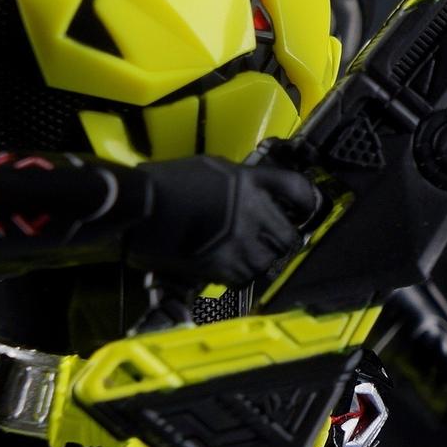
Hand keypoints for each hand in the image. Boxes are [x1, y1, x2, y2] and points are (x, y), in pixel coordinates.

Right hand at [125, 155, 318, 287]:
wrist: (139, 202)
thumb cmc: (166, 181)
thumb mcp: (212, 169)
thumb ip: (238, 182)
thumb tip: (250, 191)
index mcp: (250, 181)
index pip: (298, 191)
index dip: (308, 203)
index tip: (305, 211)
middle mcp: (252, 210)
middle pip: (288, 236)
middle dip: (281, 243)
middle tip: (269, 244)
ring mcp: (238, 238)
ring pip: (267, 262)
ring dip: (258, 262)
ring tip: (243, 257)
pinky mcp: (220, 263)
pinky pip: (243, 278)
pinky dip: (238, 277)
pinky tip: (226, 268)